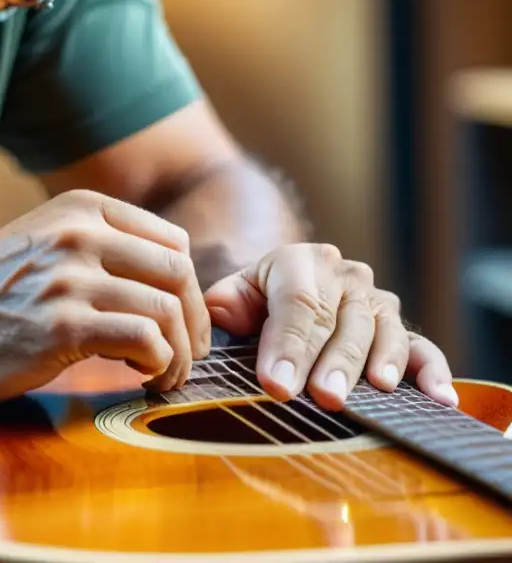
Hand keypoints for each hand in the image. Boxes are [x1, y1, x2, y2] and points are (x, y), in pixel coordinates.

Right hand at [0, 190, 210, 403]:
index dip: (188, 287)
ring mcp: (71, 278)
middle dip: (194, 320)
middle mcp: (80, 234)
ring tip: (165, 374)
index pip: (171, 240)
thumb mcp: (38, 242)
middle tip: (188, 353)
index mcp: (79, 209)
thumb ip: (92, 247)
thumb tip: (156, 284)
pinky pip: (144, 340)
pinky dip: (158, 364)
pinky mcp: (62, 326)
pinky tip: (143, 377)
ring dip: (180, 352)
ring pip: (167, 309)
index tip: (181, 320)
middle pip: (179, 273)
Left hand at [203, 243, 456, 410]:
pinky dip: (433, 371)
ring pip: (382, 331)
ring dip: (379, 362)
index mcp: (298, 261)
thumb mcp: (233, 295)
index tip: (277, 384)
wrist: (287, 286)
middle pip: (340, 320)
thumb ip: (225, 305)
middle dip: (332, 362)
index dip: (288, 345)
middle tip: (324, 396)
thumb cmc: (255, 302)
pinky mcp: (398, 327)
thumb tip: (221, 319)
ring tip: (377, 389)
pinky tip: (438, 397)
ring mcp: (375, 301)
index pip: (297, 303)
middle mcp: (343, 275)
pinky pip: (422, 347)